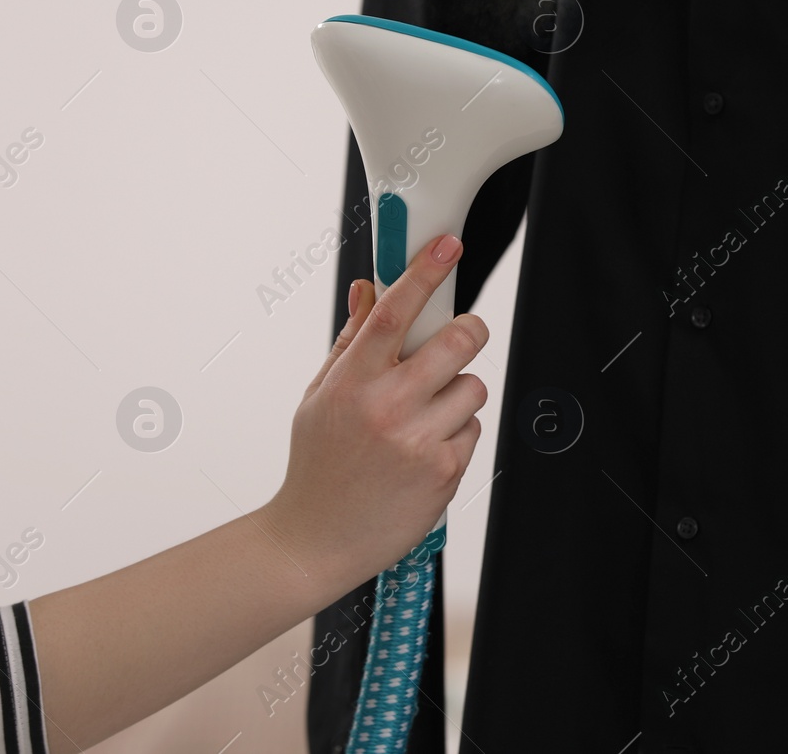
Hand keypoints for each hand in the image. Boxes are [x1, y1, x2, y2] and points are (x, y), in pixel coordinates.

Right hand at [258, 233, 490, 591]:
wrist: (315, 540)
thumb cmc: (318, 464)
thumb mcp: (320, 396)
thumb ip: (351, 341)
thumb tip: (368, 289)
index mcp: (352, 382)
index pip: (392, 312)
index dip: (423, 272)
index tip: (446, 247)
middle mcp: (387, 407)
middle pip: (459, 341)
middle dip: (467, 331)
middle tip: (459, 337)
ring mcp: (419, 439)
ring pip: (473, 386)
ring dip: (457, 393)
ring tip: (423, 415)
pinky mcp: (444, 470)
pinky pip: (473, 428)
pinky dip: (455, 433)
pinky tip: (423, 451)